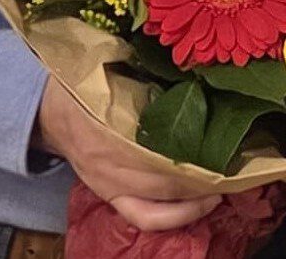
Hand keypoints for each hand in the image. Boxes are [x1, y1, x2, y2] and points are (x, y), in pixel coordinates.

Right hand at [35, 77, 219, 231]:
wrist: (49, 111)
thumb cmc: (85, 85)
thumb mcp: (111, 67)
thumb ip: (146, 71)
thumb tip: (192, 69)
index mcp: (108, 126)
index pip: (159, 149)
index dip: (196, 152)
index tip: (229, 143)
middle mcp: (109, 162)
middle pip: (166, 180)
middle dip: (205, 178)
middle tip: (237, 168)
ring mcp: (108, 184)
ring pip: (159, 205)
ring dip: (195, 201)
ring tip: (223, 189)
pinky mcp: (108, 196)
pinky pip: (143, 217)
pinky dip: (173, 217)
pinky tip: (199, 206)